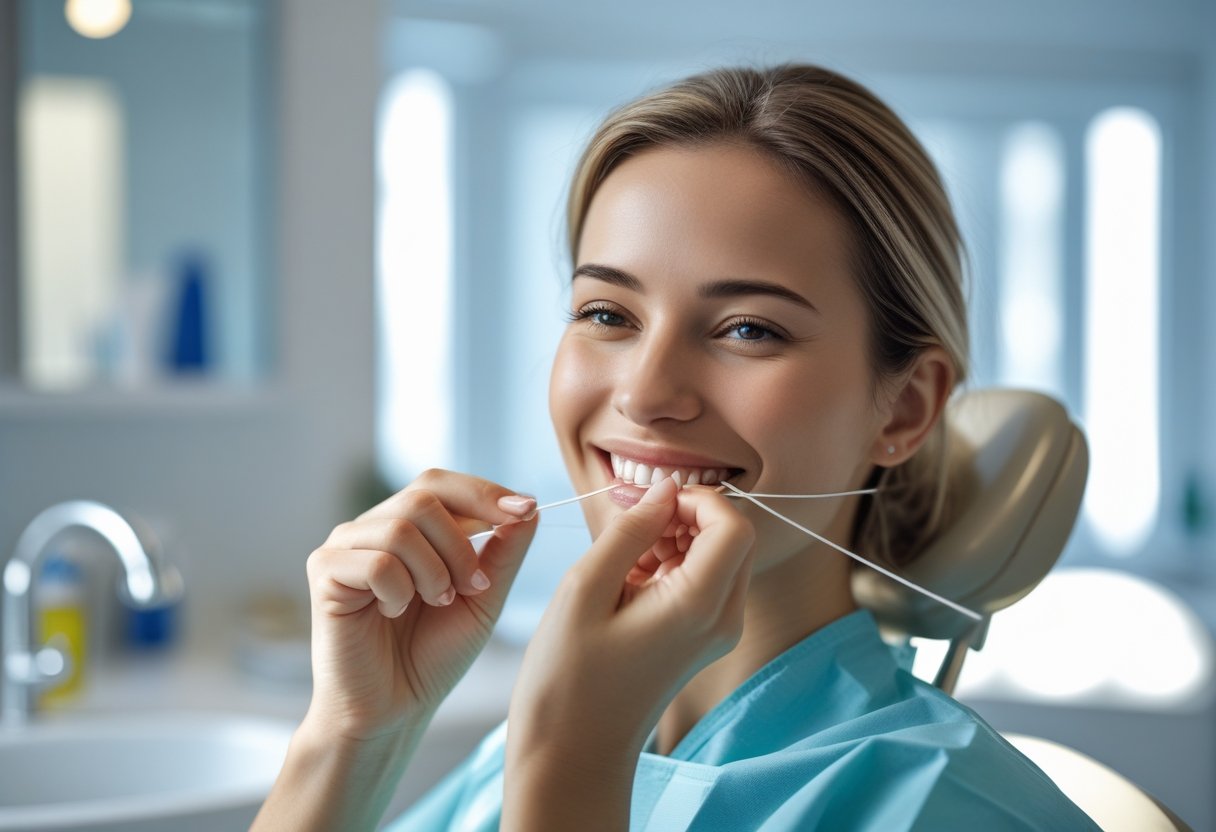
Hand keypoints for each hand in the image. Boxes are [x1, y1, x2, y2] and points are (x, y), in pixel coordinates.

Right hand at [304, 469, 537, 740]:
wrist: (391, 710)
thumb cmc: (432, 657)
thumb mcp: (483, 599)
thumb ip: (504, 552)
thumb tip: (529, 506)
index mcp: (409, 527)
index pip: (442, 484)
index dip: (485, 492)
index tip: (527, 508)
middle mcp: (373, 527)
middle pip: (424, 497)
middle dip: (461, 544)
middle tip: (470, 588)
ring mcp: (345, 545)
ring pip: (401, 527)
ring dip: (433, 573)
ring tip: (434, 604)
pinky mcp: (323, 570)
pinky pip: (376, 562)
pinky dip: (399, 592)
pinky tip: (391, 614)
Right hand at [508, 477, 754, 762]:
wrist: (573, 755)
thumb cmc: (568, 679)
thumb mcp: (585, 588)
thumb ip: (629, 530)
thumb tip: (663, 489)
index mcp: (699, 605)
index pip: (733, 524)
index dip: (695, 498)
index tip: (648, 501)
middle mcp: (723, 619)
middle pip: (732, 537)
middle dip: (685, 515)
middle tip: (629, 521)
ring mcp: (716, 632)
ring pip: (717, 555)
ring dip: (674, 538)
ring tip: (619, 557)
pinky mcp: (701, 638)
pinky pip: (701, 581)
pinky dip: (669, 564)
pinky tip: (625, 578)